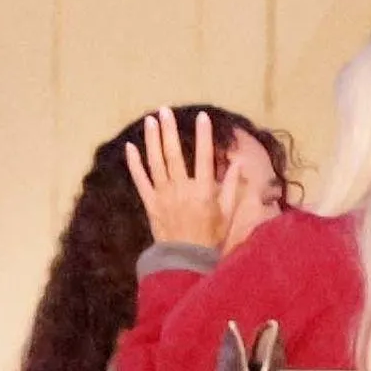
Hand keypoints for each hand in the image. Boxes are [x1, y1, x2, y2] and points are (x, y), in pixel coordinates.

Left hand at [124, 107, 243, 248]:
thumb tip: (239, 163)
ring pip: (156, 162)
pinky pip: (140, 180)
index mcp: (204, 191)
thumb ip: (232, 186)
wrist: (186, 260)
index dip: (204, 136)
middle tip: (165, 111)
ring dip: (152, 140)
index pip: (205, 157)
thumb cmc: (211, 238)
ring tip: (150, 120)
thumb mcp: (228, 213)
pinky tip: (131, 148)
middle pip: (174, 154)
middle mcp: (182, 189)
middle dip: (169, 130)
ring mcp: (163, 195)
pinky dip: (134, 164)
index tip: (202, 117)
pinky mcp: (150, 203)